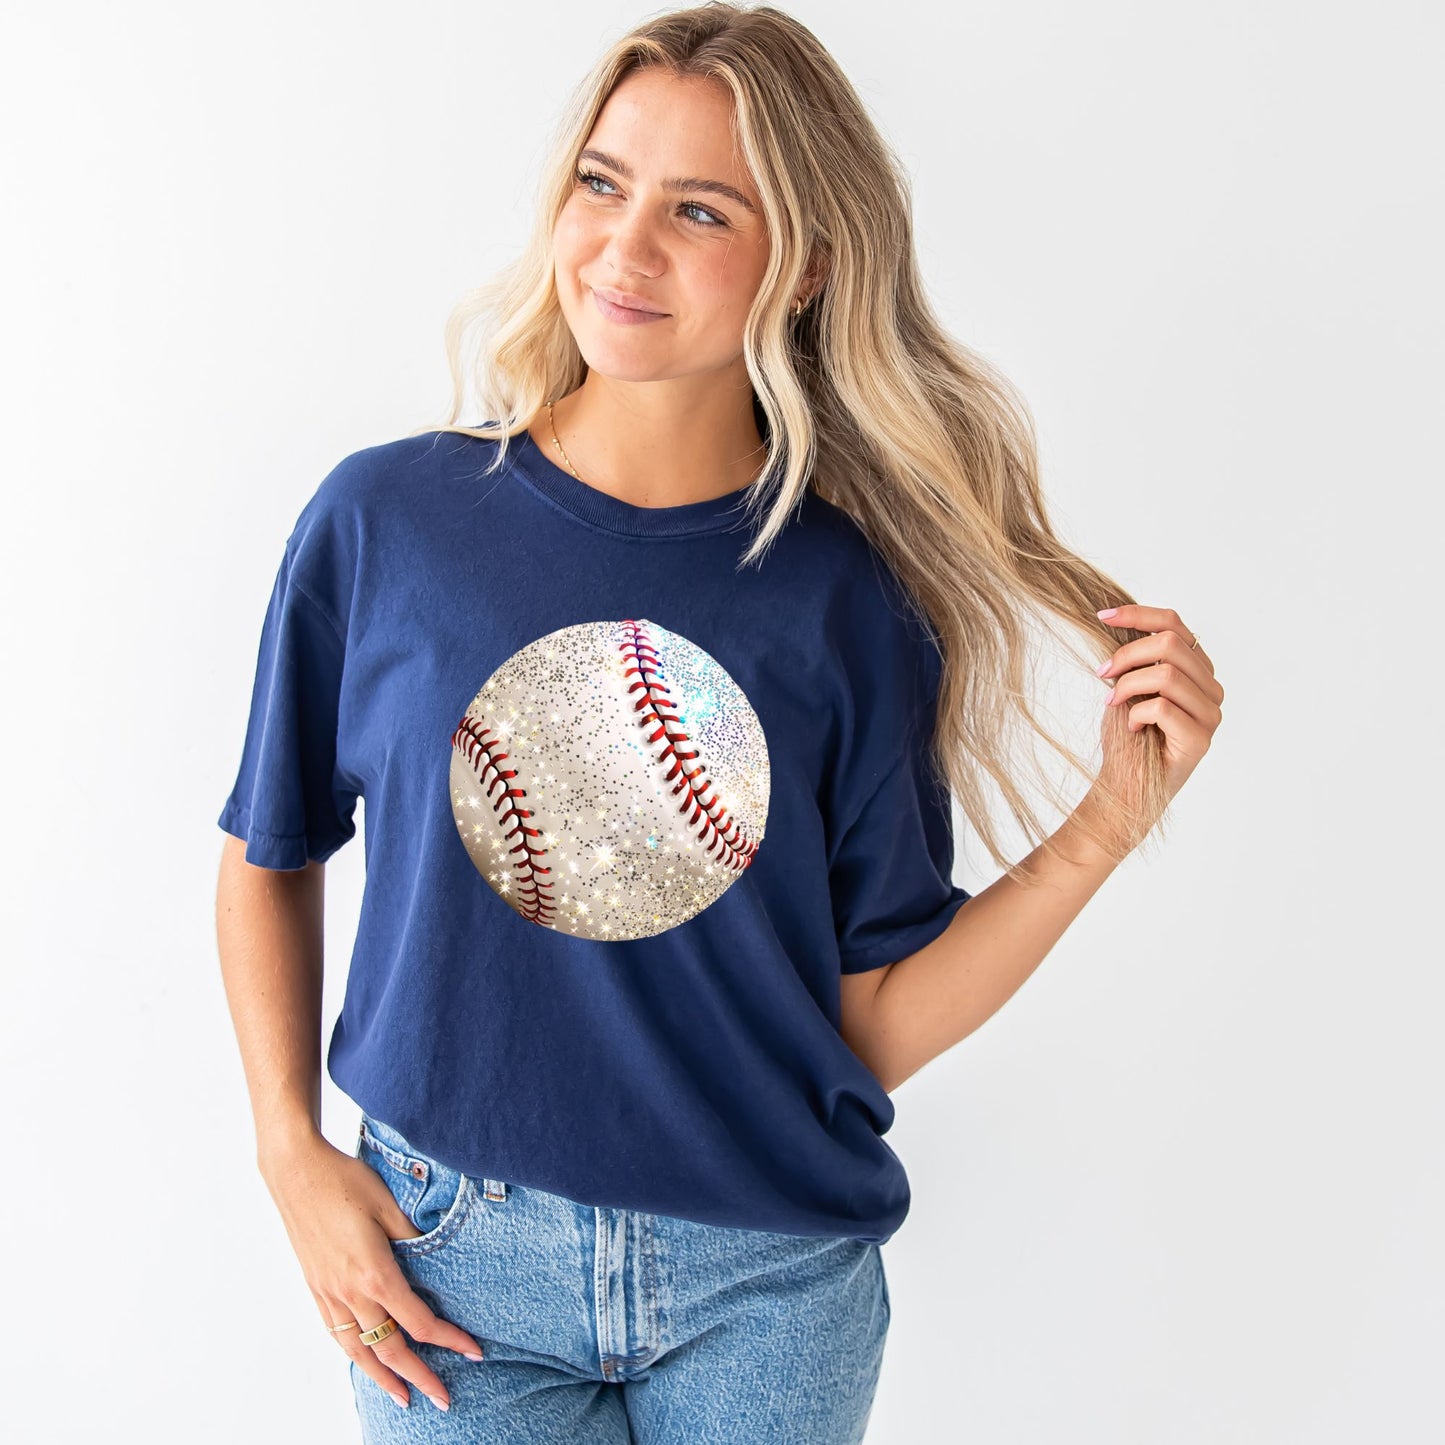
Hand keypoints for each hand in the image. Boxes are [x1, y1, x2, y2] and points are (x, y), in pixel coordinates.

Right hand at [260, 1132, 483, 1413]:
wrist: (296, 1171)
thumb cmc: (345, 1180)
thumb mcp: (389, 1205)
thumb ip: (413, 1237)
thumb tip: (434, 1257)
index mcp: (376, 1273)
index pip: (419, 1322)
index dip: (449, 1341)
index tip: (473, 1352)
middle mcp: (350, 1291)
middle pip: (389, 1349)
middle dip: (419, 1377)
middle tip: (442, 1399)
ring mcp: (328, 1292)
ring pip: (358, 1350)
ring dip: (382, 1378)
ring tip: (402, 1397)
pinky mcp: (314, 1286)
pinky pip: (336, 1332)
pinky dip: (353, 1354)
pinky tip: (362, 1361)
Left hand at [1095, 603, 1222, 803]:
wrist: (1125, 783)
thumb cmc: (1127, 735)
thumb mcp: (1129, 683)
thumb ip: (1137, 655)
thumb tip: (1116, 617)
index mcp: (1197, 669)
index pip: (1174, 623)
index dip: (1138, 614)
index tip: (1103, 616)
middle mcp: (1211, 688)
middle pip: (1171, 643)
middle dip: (1127, 654)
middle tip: (1102, 673)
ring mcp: (1210, 714)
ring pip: (1166, 674)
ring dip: (1127, 686)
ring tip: (1113, 703)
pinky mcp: (1201, 739)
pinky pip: (1162, 708)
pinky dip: (1135, 714)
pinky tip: (1132, 728)